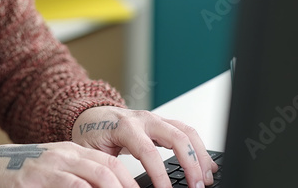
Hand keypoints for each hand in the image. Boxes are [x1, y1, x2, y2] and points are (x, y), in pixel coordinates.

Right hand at [0, 141, 137, 187]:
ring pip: (95, 174)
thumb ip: (81, 178)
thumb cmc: (28, 173)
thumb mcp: (58, 171)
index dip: (130, 181)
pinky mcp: (36, 176)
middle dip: (127, 186)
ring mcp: (52, 164)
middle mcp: (66, 154)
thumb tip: (107, 186)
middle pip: (108, 168)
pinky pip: (70, 183)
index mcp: (74, 152)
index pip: (111, 163)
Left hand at [71, 106, 218, 187]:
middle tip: (196, 186)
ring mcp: (155, 119)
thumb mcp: (91, 153)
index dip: (159, 174)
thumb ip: (105, 168)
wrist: (91, 116)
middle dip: (190, 163)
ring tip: (206, 178)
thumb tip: (114, 186)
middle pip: (176, 137)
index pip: (148, 151)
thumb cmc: (91, 134)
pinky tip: (206, 164)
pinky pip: (186, 131)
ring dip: (200, 155)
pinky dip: (199, 148)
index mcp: (124, 127)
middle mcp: (143, 119)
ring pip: (186, 131)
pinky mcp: (162, 123)